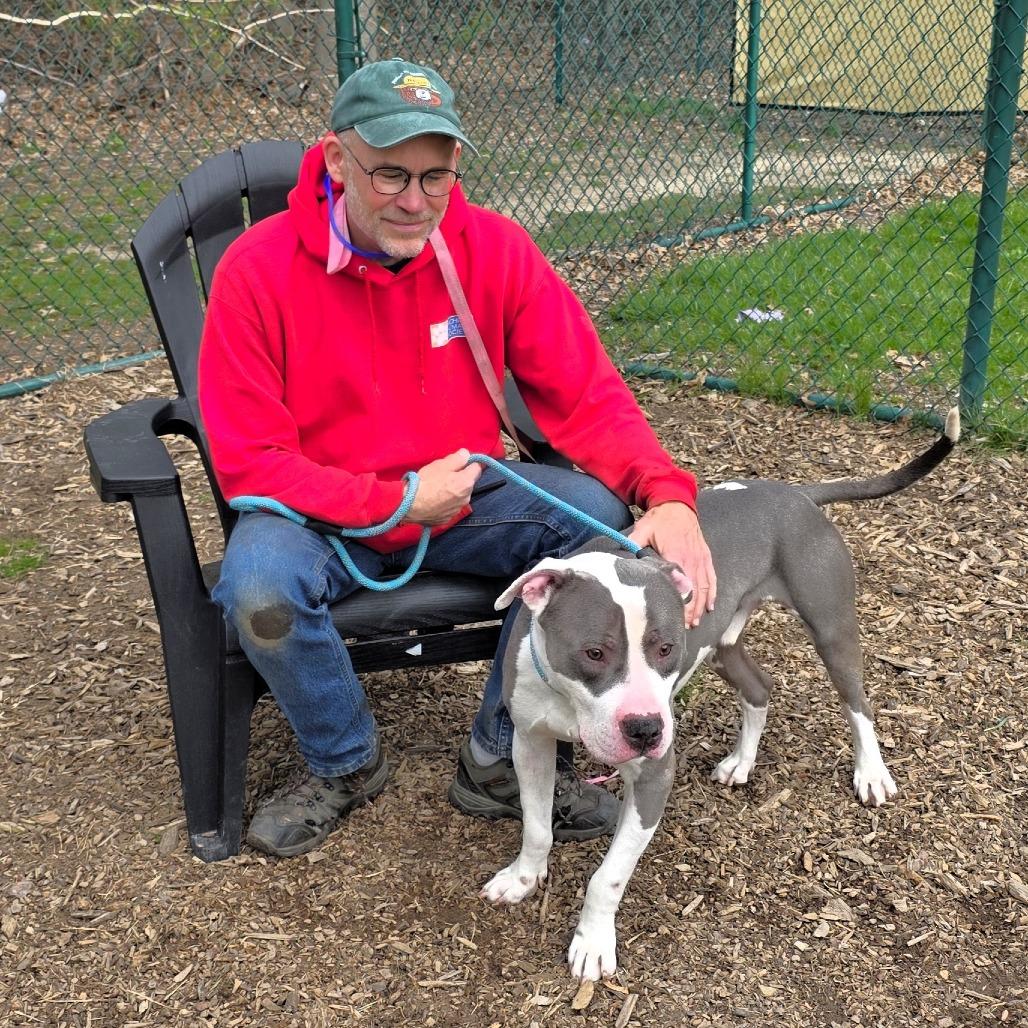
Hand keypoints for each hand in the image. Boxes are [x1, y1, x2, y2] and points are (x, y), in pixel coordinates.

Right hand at [405, 449, 481, 525]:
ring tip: (438, 488)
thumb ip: (458, 458)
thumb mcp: (441, 464)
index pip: (478, 468)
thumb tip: (466, 454)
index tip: (464, 461)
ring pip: (460, 496)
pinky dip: (446, 502)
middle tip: (445, 474)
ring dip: (454, 491)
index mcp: (466, 482)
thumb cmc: (425, 482)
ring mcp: (457, 510)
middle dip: (461, 478)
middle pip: (469, 483)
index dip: (472, 462)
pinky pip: (451, 507)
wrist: (409, 506)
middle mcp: (466, 498)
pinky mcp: (448, 518)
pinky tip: (434, 499)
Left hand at [628, 502, 715, 626]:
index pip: (680, 585)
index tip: (674, 618)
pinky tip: (709, 607)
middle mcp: (692, 559)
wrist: (677, 503)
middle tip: (684, 628)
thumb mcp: (642, 529)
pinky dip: (711, 594)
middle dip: (690, 611)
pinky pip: (711, 578)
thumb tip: (620, 558)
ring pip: (704, 588)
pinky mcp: (705, 556)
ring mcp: (701, 558)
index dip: (678, 603)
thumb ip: (633, 544)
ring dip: (700, 606)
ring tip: (694, 623)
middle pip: (694, 591)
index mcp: (676, 554)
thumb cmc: (659, 519)